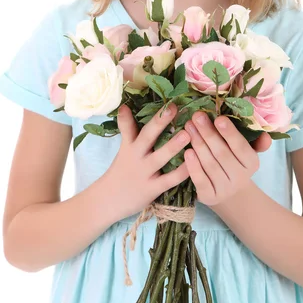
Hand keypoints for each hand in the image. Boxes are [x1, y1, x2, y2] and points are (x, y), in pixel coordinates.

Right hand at [107, 103, 190, 219]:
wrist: (108, 201)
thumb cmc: (121, 171)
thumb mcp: (123, 149)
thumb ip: (128, 130)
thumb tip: (125, 106)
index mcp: (129, 146)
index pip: (128, 127)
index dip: (130, 116)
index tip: (139, 102)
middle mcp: (136, 156)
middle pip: (147, 137)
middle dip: (160, 122)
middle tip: (174, 108)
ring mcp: (144, 173)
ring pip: (160, 157)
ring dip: (173, 145)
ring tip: (187, 134)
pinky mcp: (152, 188)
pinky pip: (169, 179)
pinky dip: (182, 171)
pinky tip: (193, 162)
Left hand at [183, 111, 271, 206]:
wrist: (228, 191)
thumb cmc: (234, 161)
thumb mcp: (245, 150)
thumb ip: (255, 140)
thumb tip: (265, 135)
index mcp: (251, 162)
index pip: (240, 146)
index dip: (229, 133)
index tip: (218, 118)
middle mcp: (240, 177)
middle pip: (222, 153)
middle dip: (208, 133)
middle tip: (197, 116)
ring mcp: (225, 189)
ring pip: (210, 164)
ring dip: (198, 144)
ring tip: (188, 127)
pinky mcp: (209, 197)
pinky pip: (201, 180)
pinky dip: (193, 166)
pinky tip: (187, 152)